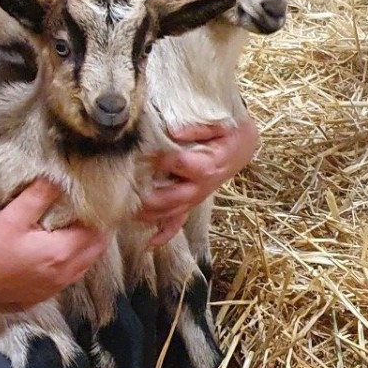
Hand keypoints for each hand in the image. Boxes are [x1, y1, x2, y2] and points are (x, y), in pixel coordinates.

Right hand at [0, 178, 111, 315]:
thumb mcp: (12, 217)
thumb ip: (39, 196)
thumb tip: (57, 179)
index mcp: (61, 253)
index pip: (96, 233)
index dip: (103, 217)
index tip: (104, 202)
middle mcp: (62, 274)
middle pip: (95, 252)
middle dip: (100, 232)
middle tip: (99, 213)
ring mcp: (52, 288)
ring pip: (83, 267)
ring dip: (88, 249)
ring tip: (86, 229)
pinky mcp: (40, 296)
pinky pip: (69, 278)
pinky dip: (75, 264)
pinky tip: (65, 253)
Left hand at [135, 115, 259, 245]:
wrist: (242, 145)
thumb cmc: (230, 132)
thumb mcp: (221, 123)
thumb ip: (198, 127)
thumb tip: (174, 131)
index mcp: (207, 165)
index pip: (178, 163)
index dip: (158, 159)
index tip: (140, 152)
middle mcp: (201, 186)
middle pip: (172, 197)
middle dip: (148, 198)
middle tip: (125, 193)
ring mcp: (196, 197)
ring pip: (172, 212)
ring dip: (149, 215)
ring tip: (126, 214)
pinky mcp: (193, 201)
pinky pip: (180, 222)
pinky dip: (165, 234)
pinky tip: (149, 244)